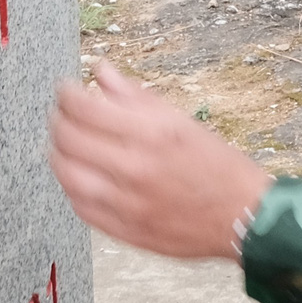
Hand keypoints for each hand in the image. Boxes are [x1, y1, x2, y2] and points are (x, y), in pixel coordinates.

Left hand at [48, 60, 272, 260]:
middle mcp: (135, 167)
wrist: (244, 216)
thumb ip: (135, 97)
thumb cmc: (219, 167)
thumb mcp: (181, 121)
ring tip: (60, 143)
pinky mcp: (125, 230)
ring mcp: (127, 202)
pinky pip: (81, 207)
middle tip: (59, 113)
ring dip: (57, 154)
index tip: (65, 89)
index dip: (67, 94)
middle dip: (57, 120)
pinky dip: (70, 187)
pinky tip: (75, 175)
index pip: (86, 107)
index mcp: (152, 134)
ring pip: (68, 175)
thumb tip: (102, 71)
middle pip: (69, 139)